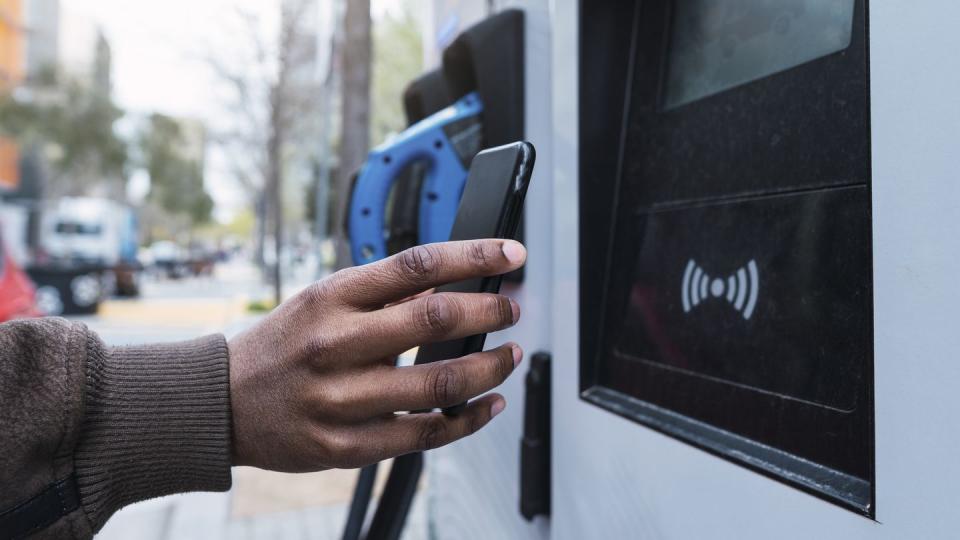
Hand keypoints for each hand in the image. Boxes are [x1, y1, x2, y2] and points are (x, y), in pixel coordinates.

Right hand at [228, 239, 526, 471]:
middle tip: (511, 309)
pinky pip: (424, 434)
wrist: (222, 403)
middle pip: (435, 320)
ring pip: (439, 383)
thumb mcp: (320, 301)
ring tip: (508, 356)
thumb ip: (381, 293)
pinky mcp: (346, 444)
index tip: (510, 254)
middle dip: (489, 311)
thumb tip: (446, 282)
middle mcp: (336, 343)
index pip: (416, 264)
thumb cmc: (280, 346)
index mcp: (331, 298)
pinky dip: (468, 419)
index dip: (473, 255)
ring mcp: (341, 398)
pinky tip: (487, 405)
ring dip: (489, 367)